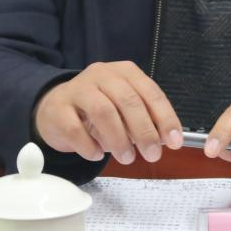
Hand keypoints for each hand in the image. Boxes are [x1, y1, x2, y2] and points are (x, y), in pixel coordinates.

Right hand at [34, 61, 184, 164]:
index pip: (150, 92)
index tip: (174, 142)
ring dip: (119, 139)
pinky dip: (89, 146)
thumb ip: (145, 120)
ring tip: (127, 158)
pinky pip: (75, 129)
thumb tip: (166, 139)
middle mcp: (102, 75)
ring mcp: (78, 89)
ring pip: (103, 112)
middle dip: (144, 131)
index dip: (165, 118)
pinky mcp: (58, 108)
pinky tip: (97, 154)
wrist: (55, 106)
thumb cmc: (97, 109)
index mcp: (124, 73)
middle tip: (152, 155)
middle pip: (128, 101)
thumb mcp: (124, 109)